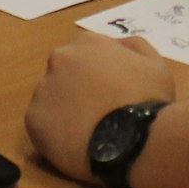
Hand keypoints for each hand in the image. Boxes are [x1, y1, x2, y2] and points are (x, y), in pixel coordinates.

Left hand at [25, 32, 175, 182]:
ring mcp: (43, 88)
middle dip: (78, 89)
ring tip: (88, 133)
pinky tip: (76, 144)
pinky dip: (55, 133)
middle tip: (98, 113)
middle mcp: (59, 59)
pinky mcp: (33, 119)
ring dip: (65, 111)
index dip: (98, 75)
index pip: (86, 55)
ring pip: (51, 99)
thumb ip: (133, 47)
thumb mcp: (155, 63)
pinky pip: (42, 125)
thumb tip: (118, 46)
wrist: (136, 141)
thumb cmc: (149, 100)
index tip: (109, 93)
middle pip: (65, 73)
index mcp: (87, 43)